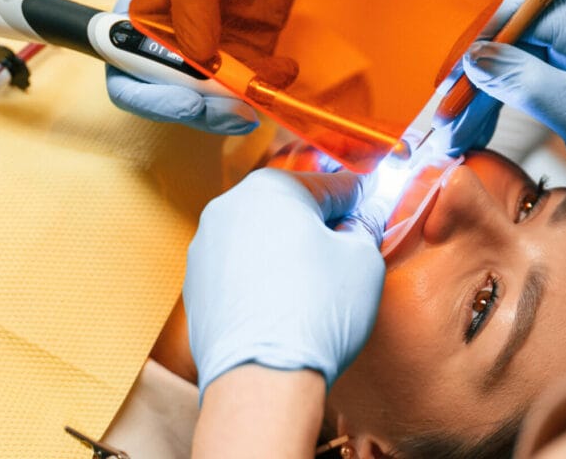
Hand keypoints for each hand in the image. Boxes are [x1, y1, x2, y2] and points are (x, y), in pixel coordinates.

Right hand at [105, 0, 298, 134]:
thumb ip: (187, 3)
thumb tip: (199, 54)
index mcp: (142, 18)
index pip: (129, 77)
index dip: (152, 98)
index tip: (187, 102)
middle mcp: (173, 39)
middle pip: (175, 96)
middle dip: (202, 110)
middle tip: (231, 112)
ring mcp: (214, 45)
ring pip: (216, 97)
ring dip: (237, 106)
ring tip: (256, 104)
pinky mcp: (252, 46)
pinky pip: (255, 79)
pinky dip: (268, 84)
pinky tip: (283, 72)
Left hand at [184, 169, 388, 396]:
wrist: (260, 379)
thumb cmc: (316, 314)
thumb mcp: (363, 259)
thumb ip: (364, 227)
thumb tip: (360, 221)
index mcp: (271, 187)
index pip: (330, 185)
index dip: (358, 201)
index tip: (371, 209)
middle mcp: (228, 207)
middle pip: (288, 209)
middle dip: (318, 228)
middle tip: (346, 254)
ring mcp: (204, 248)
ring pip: (260, 240)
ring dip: (287, 254)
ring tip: (314, 290)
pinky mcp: (195, 286)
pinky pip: (238, 272)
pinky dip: (261, 281)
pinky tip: (283, 308)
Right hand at [440, 0, 565, 225]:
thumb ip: (527, 82)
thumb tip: (476, 59)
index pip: (519, 18)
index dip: (476, 45)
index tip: (446, 75)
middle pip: (505, 44)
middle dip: (471, 81)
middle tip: (445, 116)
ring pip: (503, 67)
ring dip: (475, 100)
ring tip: (451, 133)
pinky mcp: (560, 81)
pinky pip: (513, 87)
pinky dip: (490, 110)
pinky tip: (471, 131)